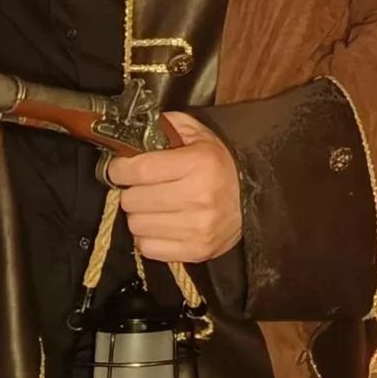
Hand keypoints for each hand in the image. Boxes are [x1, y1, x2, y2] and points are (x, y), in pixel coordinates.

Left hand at [108, 112, 243, 262]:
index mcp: (198, 163)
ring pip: (137, 226)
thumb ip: (163, 127)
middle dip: (132, 191)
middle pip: (133, 200)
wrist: (256, 196)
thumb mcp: (196, 133)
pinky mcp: (197, 251)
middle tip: (143, 187)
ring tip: (154, 206)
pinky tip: (162, 225)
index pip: (139, 170)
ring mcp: (198, 228)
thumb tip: (129, 136)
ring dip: (140, 215)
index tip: (120, 168)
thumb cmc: (219, 163)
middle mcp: (198, 197)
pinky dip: (149, 236)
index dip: (120, 169)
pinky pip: (148, 248)